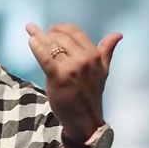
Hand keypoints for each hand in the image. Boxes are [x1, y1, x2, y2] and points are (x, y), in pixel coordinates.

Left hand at [25, 23, 121, 139]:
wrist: (85, 119)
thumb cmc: (91, 94)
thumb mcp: (103, 71)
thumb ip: (106, 51)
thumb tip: (118, 35)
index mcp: (95, 56)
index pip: (76, 33)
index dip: (62, 28)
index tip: (52, 28)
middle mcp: (84, 60)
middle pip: (61, 38)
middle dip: (49, 33)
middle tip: (39, 32)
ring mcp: (71, 68)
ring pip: (52, 46)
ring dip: (39, 36)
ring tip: (30, 30)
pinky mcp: (58, 77)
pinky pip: (45, 58)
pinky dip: (36, 48)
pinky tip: (30, 41)